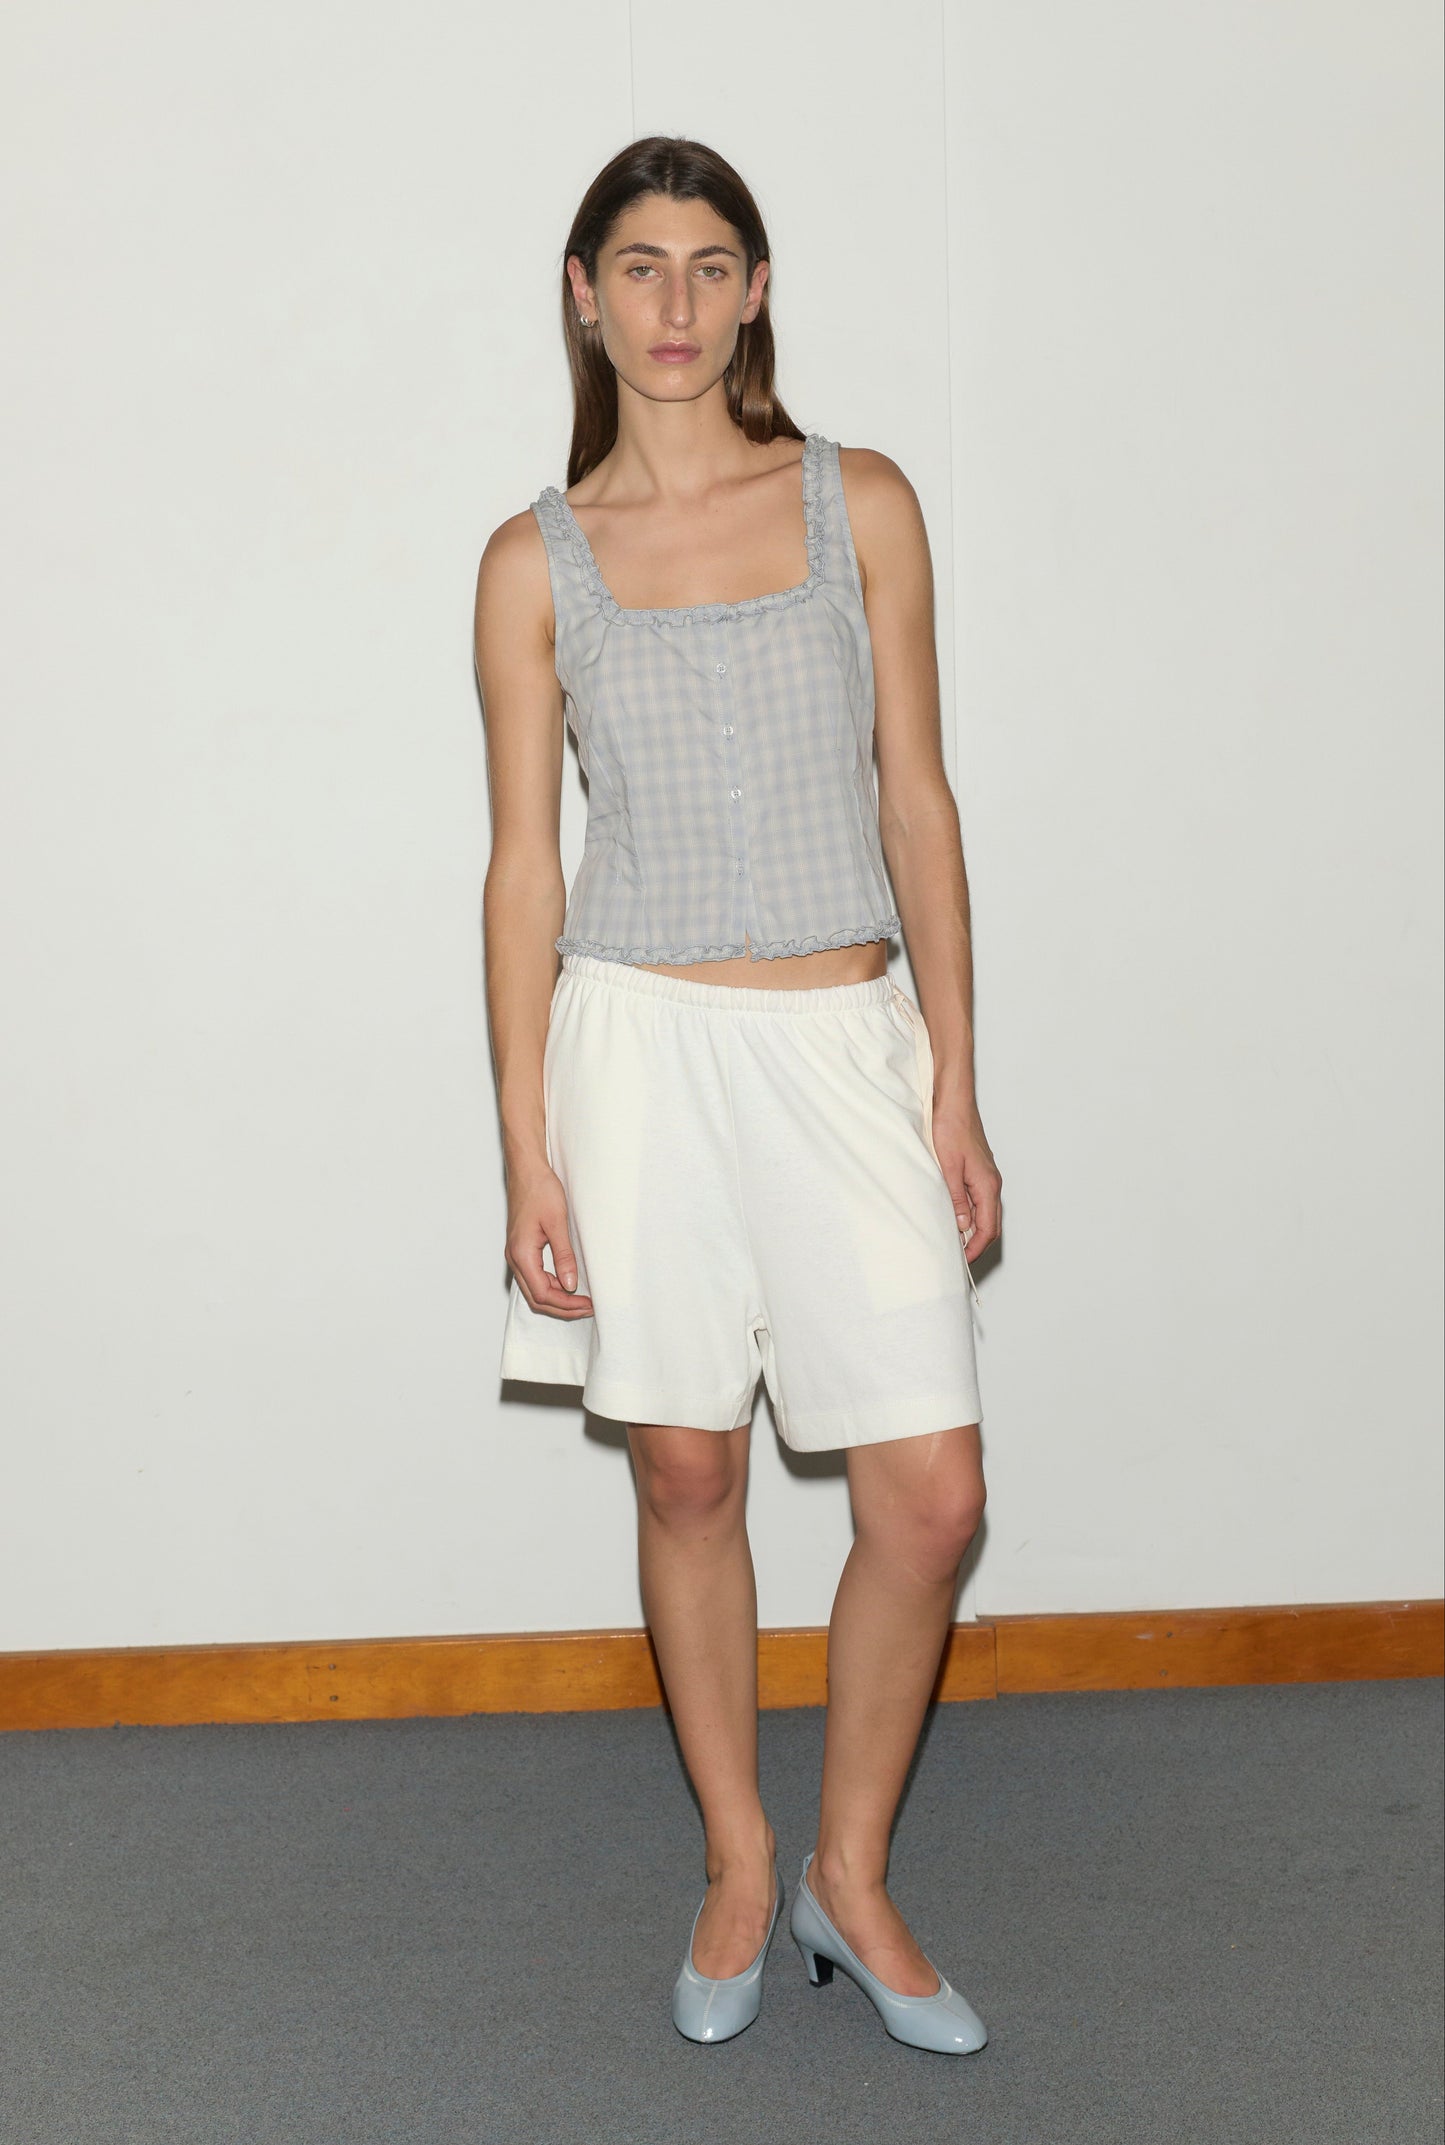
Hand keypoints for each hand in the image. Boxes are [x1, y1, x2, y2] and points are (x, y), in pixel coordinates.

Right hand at [505, 1163, 594, 1317]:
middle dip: (563, 1307)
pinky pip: (534, 1277)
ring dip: (557, 1298)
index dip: (567, 1304)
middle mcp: (515, 1258)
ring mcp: (517, 1254)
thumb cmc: (540, 1190)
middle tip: (588, 1307)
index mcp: (522, 1254)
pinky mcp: (522, 1248)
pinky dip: (551, 1286)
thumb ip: (563, 1256)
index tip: (589, 1304)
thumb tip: (570, 1284)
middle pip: (537, 1298)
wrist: (527, 1170)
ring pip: (534, 1289)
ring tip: (581, 1299)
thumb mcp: (557, 1223)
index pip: (543, 1294)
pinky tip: (568, 1283)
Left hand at [931, 1103, 1001, 1266]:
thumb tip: (962, 1226)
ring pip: (985, 1213)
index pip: (987, 1228)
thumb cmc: (951, 1127)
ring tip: (954, 1241)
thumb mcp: (947, 1167)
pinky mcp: (978, 1171)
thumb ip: (955, 1198)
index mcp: (987, 1185)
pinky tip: (955, 1216)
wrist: (954, 1101)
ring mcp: (986, 1177)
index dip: (975, 1248)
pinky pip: (979, 1200)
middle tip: (957, 1257)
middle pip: (990, 1225)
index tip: (962, 1260)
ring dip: (973, 1230)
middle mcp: (991, 1183)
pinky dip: (970, 1215)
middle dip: (976, 1244)